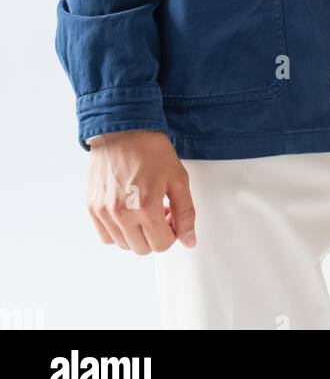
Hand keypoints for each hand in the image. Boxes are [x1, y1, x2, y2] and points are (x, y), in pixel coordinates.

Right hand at [86, 130, 195, 253]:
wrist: (122, 129)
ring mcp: (104, 212)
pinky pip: (106, 236)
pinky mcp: (92, 207)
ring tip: (143, 209)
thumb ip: (186, 212)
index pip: (161, 245)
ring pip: (124, 245)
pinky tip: (127, 211)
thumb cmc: (150, 149)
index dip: (172, 233)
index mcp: (146, 206)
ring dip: (137, 234)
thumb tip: (189, 241)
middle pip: (143, 249)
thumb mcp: (178, 178)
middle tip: (160, 212)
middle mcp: (121, 213)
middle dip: (156, 234)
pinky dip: (118, 231)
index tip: (172, 216)